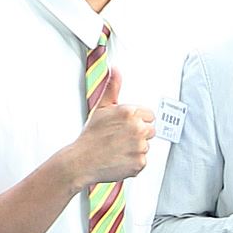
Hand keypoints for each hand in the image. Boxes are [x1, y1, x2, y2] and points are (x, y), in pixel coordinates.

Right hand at [65, 65, 158, 192]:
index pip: (149, 115)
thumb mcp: (101, 107)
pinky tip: (120, 159)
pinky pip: (142, 161)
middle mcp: (137, 128)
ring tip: (118, 149)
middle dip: (139, 134)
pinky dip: (133, 163)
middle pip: (151, 131)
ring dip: (136, 149)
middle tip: (121, 139)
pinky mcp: (140, 163)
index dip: (138, 121)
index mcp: (130, 112)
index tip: (126, 127)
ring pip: (146, 146)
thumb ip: (112, 87)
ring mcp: (140, 146)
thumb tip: (115, 69)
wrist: (82, 160)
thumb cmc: (91, 135)